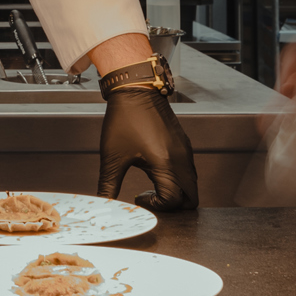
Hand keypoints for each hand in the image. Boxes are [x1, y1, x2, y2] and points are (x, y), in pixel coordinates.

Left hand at [97, 87, 198, 211]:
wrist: (135, 88)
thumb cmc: (125, 117)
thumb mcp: (112, 155)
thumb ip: (108, 184)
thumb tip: (104, 203)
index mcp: (167, 165)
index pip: (174, 201)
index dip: (156, 206)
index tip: (139, 198)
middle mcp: (182, 160)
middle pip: (191, 199)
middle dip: (173, 205)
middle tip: (151, 198)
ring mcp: (185, 151)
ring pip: (191, 184)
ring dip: (176, 191)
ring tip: (150, 184)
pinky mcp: (183, 144)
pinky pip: (188, 170)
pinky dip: (177, 179)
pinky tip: (155, 170)